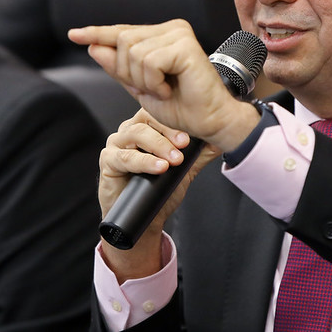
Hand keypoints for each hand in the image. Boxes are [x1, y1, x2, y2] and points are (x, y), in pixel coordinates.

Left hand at [69, 20, 257, 149]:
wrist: (209, 121)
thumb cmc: (182, 106)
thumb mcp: (140, 87)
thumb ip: (119, 67)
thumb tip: (93, 47)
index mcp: (163, 34)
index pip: (122, 31)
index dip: (97, 34)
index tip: (74, 34)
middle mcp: (172, 29)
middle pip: (123, 41)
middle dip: (128, 72)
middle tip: (153, 89)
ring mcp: (180, 34)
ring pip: (133, 52)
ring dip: (142, 80)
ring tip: (163, 90)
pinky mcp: (185, 46)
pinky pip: (149, 61)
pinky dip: (153, 82)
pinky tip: (169, 89)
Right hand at [97, 108, 220, 280]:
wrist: (145, 219)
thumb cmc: (160, 190)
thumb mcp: (185, 169)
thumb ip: (201, 153)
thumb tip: (223, 139)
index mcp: (147, 126)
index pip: (159, 112)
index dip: (176, 121)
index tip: (192, 135)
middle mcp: (129, 131)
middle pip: (146, 120)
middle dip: (168, 132)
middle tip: (185, 145)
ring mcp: (117, 144)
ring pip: (136, 135)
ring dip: (158, 146)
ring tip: (174, 160)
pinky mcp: (108, 161)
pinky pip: (125, 157)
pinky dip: (144, 161)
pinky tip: (159, 167)